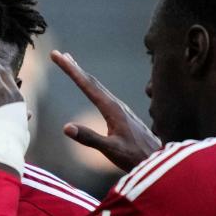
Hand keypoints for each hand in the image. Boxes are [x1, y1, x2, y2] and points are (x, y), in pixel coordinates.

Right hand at [50, 50, 160, 170]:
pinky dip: (91, 86)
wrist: (157, 160)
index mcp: (112, 109)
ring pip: (97, 87)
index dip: (70, 69)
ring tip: (72, 64)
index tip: (57, 56)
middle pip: (91, 81)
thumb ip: (89, 138)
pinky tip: (91, 89)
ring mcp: (120, 109)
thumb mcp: (110, 150)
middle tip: (59, 54)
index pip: (87, 85)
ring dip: (82, 74)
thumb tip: (66, 127)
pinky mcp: (121, 115)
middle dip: (74, 67)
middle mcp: (116, 105)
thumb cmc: (135, 157)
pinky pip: (102, 95)